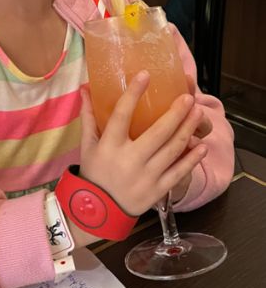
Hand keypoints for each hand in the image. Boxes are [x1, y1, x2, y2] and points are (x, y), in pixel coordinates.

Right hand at [78, 72, 207, 216]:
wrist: (98, 211)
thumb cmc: (94, 173)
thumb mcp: (87, 145)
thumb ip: (89, 117)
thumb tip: (85, 89)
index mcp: (110, 145)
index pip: (122, 114)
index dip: (134, 94)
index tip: (145, 75)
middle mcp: (129, 160)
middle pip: (157, 132)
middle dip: (175, 113)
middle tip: (188, 97)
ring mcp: (146, 176)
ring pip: (172, 150)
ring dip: (187, 130)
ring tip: (198, 112)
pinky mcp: (157, 190)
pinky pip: (178, 172)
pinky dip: (192, 159)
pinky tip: (201, 145)